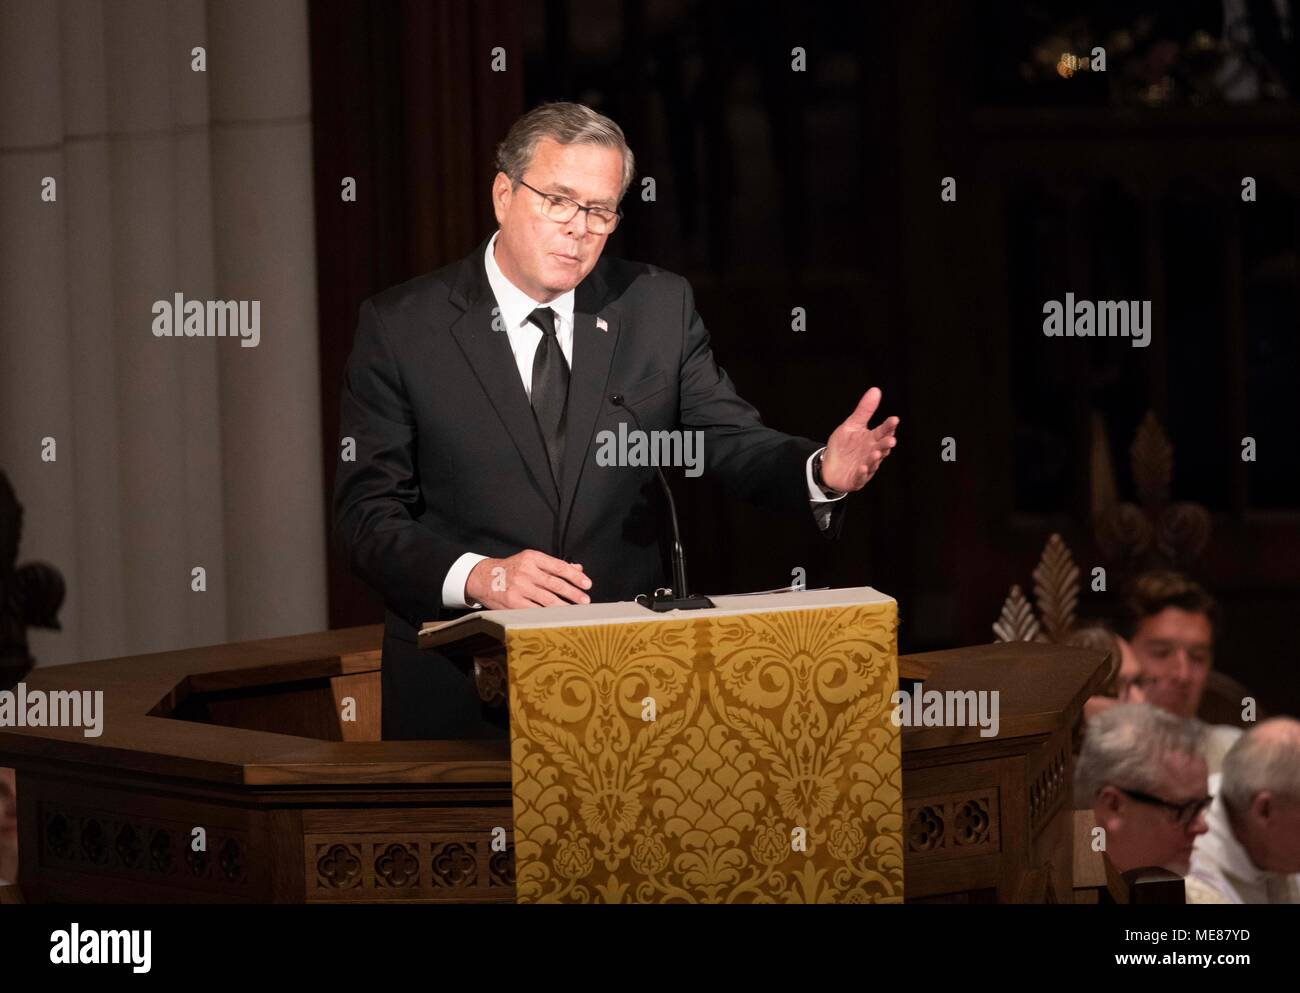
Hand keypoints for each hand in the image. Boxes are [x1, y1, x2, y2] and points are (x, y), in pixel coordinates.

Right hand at [465, 550, 591, 608]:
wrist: (482, 578)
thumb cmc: (510, 570)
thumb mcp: (530, 561)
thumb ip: (553, 565)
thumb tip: (578, 568)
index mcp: (532, 558)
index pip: (559, 567)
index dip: (575, 576)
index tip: (587, 584)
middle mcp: (526, 571)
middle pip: (555, 584)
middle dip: (573, 593)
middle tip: (586, 600)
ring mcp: (519, 588)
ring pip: (547, 599)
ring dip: (565, 606)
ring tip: (576, 610)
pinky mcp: (513, 603)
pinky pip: (535, 610)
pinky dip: (549, 614)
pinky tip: (558, 617)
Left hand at [821, 386, 898, 492]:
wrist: (829, 465)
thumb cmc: (843, 445)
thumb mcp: (852, 425)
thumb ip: (864, 410)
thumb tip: (875, 390)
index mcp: (872, 439)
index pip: (883, 431)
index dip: (889, 426)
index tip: (894, 419)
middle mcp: (872, 452)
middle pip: (881, 448)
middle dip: (886, 444)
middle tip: (891, 439)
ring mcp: (865, 466)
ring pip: (873, 463)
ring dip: (875, 458)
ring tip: (876, 453)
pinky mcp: (856, 478)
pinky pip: (860, 477)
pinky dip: (862, 473)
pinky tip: (862, 467)